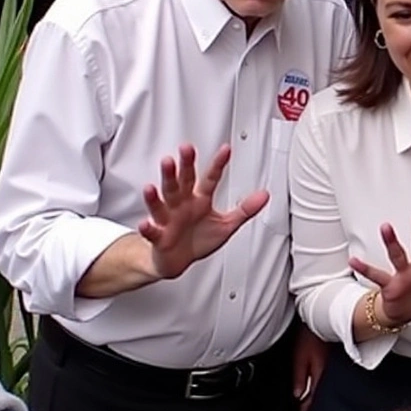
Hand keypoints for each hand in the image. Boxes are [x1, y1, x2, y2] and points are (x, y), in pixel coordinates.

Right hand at [139, 144, 268, 279]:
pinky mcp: (158, 237)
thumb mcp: (226, 225)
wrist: (176, 261)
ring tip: (159, 177)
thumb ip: (245, 210)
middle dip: (184, 166)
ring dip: (161, 189)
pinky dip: (148, 228)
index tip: (226, 150)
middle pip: (183, 182)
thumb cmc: (199, 239)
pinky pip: (152, 231)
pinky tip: (145, 223)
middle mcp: (182, 205)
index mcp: (200, 200)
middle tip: (185, 149)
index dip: (218, 164)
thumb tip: (265, 195)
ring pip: (164, 200)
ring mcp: (168, 219)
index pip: (210, 179)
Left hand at [292, 324, 326, 410]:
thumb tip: (297, 394)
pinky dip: (317, 380)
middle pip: (318, 391)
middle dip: (310, 400)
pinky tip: (313, 380)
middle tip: (302, 407)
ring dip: (314, 391)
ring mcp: (329, 363)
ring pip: (321, 383)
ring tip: (305, 397)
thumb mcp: (299, 358)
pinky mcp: (328, 357)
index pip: (313, 396)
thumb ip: (299, 377)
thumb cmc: (309, 335)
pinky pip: (323, 374)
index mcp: (320, 373)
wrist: (321, 317)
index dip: (306, 406)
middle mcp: (327, 370)